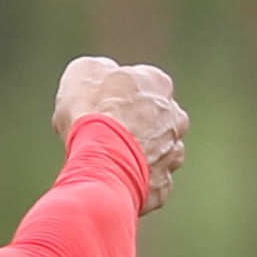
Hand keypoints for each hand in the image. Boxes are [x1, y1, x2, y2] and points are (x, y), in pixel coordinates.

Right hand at [54, 57, 187, 202]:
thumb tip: (102, 74)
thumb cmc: (91, 112)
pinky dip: (137, 183)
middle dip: (138, 126)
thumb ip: (99, 70)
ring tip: (112, 162)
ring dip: (142, 156)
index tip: (101, 104)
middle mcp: (174, 118)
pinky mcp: (162, 186)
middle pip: (157, 119)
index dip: (119, 95)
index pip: (144, 84)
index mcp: (158, 84)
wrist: (100, 161)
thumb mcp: (83, 72)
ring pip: (160, 153)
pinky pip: (151, 184)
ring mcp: (171, 154)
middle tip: (108, 135)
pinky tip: (116, 182)